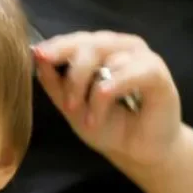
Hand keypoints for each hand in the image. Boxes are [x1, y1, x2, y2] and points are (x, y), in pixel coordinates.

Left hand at [33, 31, 182, 172]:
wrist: (138, 152)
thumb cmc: (109, 126)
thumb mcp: (72, 107)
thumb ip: (54, 82)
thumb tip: (36, 56)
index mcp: (100, 50)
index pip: (75, 40)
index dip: (56, 46)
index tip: (37, 55)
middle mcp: (120, 46)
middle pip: (88, 44)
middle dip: (73, 75)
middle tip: (68, 106)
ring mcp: (140, 56)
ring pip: (105, 58)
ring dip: (90, 92)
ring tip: (89, 120)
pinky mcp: (156, 71)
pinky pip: (125, 73)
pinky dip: (107, 93)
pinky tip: (100, 113)